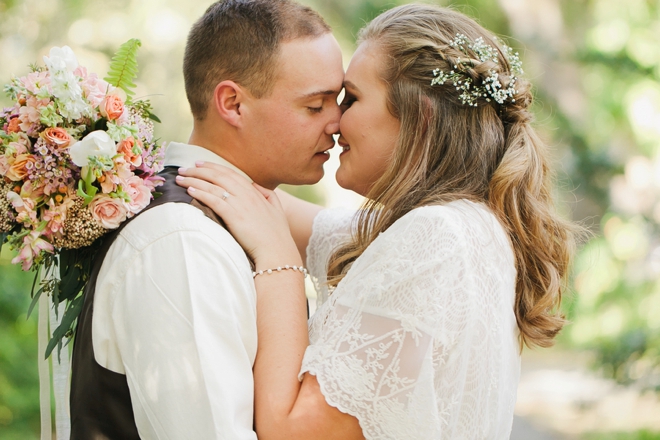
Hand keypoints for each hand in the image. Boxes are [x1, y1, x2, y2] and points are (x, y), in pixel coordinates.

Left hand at [176, 163, 301, 267]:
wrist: (277, 251)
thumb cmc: (277, 235)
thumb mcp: (277, 210)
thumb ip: (268, 194)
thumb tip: (255, 185)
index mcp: (255, 192)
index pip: (230, 173)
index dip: (213, 167)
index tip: (199, 163)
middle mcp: (246, 194)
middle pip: (218, 176)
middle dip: (199, 170)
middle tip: (183, 168)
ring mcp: (240, 205)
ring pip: (213, 186)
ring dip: (194, 180)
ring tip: (180, 178)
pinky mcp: (234, 216)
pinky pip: (214, 200)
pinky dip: (201, 193)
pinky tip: (190, 190)